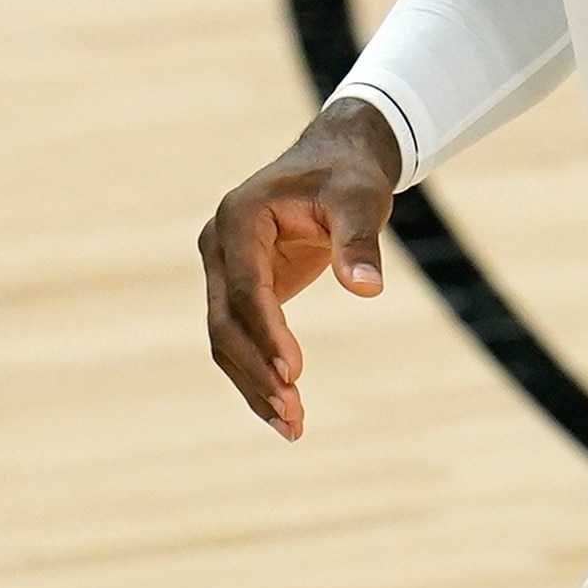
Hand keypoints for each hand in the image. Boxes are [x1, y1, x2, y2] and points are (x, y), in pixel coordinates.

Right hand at [197, 98, 400, 438]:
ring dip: (254, 385)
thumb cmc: (348, 176)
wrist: (336, 160)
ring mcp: (223, 268)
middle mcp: (219, 245)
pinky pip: (240, 338)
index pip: (246, 287)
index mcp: (239, 219)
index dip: (267, 332)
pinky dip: (259, 374)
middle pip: (225, 322)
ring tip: (293, 426)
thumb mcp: (360, 200)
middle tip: (294, 415)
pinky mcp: (238, 288)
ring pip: (225, 339)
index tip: (295, 374)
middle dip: (257, 372)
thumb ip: (359, 242)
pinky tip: (285, 410)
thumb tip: (368, 289)